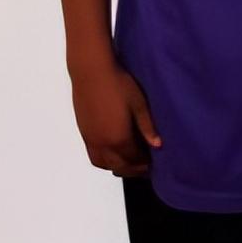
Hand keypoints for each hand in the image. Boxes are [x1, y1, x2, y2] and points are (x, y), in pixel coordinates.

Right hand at [70, 63, 160, 177]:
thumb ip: (148, 127)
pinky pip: (93, 156)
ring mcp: (90, 140)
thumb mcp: (139, 104)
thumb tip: (157, 145)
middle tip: (145, 167)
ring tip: (130, 162)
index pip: (134, 160)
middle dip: (133, 170)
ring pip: (103, 164)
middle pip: (118, 167)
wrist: (91, 73)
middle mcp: (102, 144)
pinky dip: (104, 161)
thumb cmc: (119, 85)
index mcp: (119, 139)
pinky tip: (113, 152)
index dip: (145, 164)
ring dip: (117, 167)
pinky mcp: (83, 133)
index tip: (155, 164)